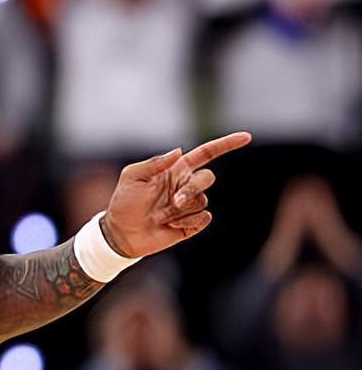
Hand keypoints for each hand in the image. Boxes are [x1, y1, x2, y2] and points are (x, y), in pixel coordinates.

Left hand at [101, 132, 251, 257]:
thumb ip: (155, 163)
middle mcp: (185, 185)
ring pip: (202, 201)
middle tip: (173, 201)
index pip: (206, 154)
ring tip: (161, 216)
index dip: (226, 144)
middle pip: (207, 178)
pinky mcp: (192, 224)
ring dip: (181, 209)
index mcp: (175, 170)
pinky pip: (203, 218)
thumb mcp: (133, 176)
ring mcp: (189, 205)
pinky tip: (171, 225)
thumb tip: (179, 151)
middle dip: (191, 189)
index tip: (246, 137)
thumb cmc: (124, 202)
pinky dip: (188, 222)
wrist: (122, 233)